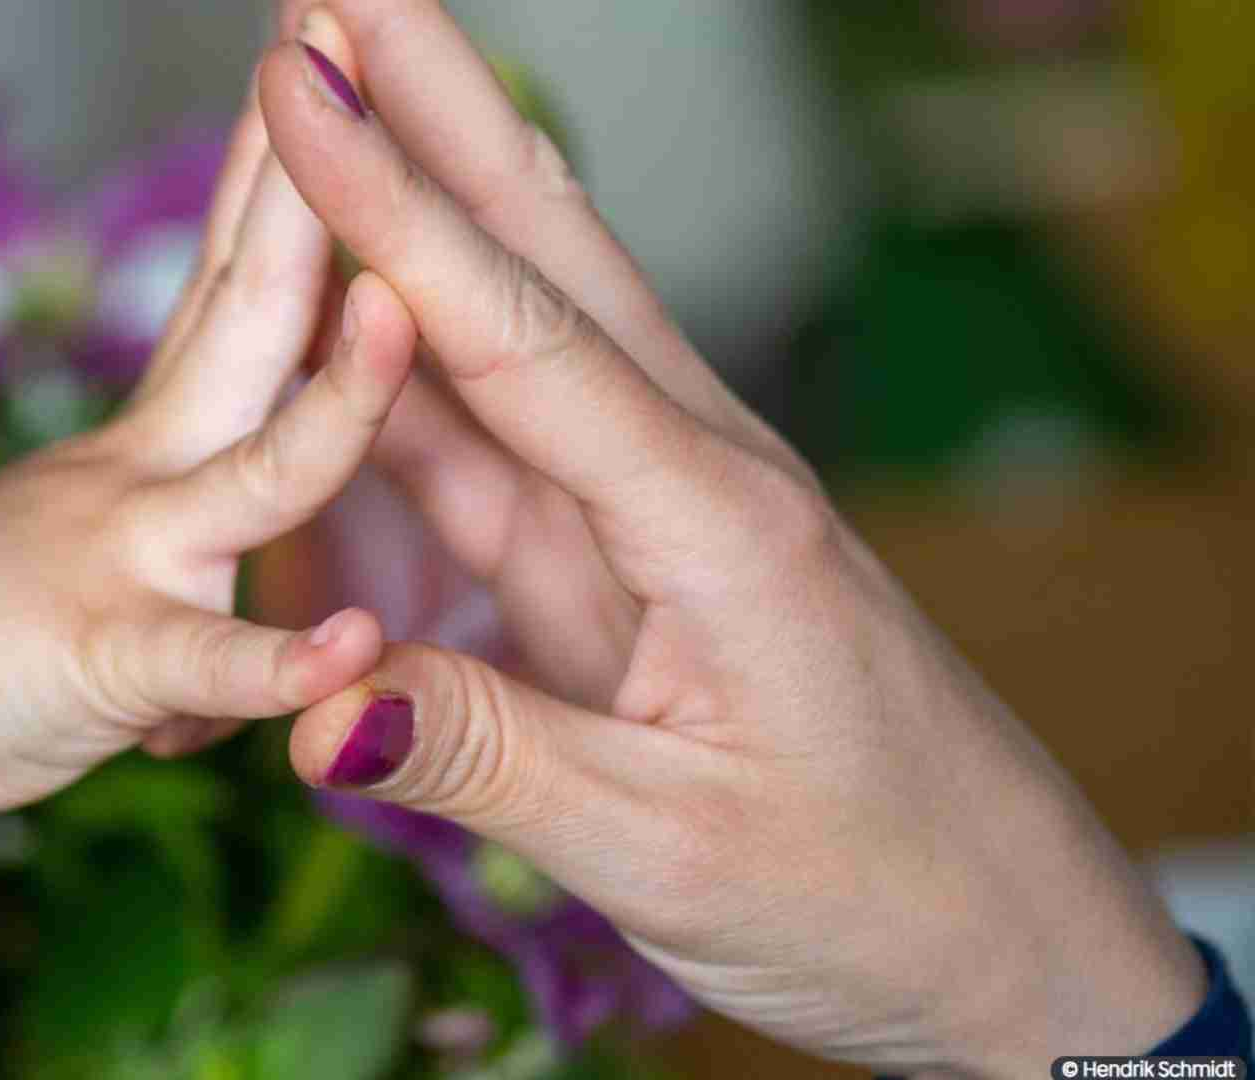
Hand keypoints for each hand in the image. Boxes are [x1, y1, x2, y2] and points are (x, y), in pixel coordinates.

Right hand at [0, 13, 416, 815]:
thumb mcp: (66, 560)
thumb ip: (158, 564)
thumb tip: (207, 624)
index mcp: (153, 441)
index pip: (229, 284)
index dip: (277, 176)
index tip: (315, 63)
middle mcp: (152, 471)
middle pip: (251, 311)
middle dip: (307, 183)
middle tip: (340, 36)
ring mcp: (136, 558)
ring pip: (265, 474)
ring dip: (342, 397)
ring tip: (400, 308)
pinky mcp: (111, 660)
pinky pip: (206, 660)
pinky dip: (280, 661)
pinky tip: (352, 643)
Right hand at [260, 4, 1203, 1073]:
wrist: (999, 939)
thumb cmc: (870, 892)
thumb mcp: (672, 850)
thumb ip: (489, 762)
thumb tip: (312, 716)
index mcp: (711, 524)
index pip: (519, 337)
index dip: (395, 212)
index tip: (302, 87)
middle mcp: (689, 478)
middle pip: (542, 260)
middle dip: (435, 113)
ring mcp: (655, 513)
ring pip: (518, 330)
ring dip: (425, 204)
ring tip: (342, 93)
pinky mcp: (628, 565)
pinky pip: (501, 445)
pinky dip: (417, 361)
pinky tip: (369, 298)